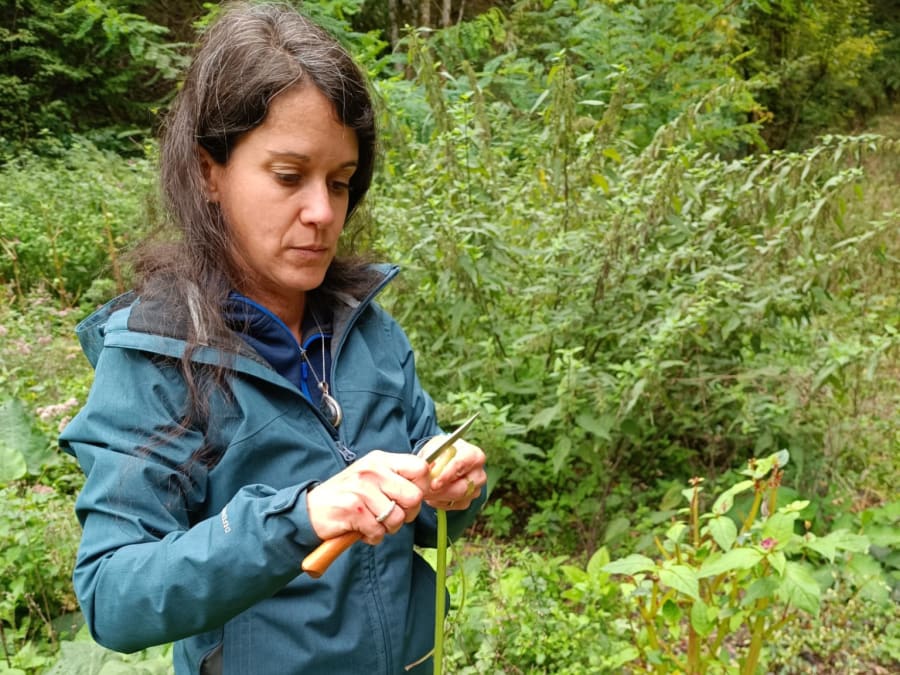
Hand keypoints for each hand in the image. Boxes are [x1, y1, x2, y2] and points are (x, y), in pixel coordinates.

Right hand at [306, 451, 429, 544]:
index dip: (422, 487)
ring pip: (397, 518)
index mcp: (380, 460)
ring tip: (371, 522)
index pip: (420, 468)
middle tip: (390, 515)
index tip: (409, 498)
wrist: (309, 510)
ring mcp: (362, 489)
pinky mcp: (353, 509)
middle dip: (407, 513)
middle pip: (414, 496)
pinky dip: (371, 537)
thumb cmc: (347, 496)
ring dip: (387, 528)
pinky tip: (360, 528)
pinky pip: (378, 531)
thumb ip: (396, 478)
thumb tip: (427, 487)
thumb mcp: (372, 477)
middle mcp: (372, 470)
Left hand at [423, 438, 486, 510]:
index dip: (446, 475)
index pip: (461, 465)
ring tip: (425, 491)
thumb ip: (432, 459)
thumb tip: (426, 470)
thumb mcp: (434, 449)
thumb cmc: (441, 452)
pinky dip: (440, 502)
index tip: (433, 484)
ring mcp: (476, 488)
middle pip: (462, 487)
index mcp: (474, 455)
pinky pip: (454, 505)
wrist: (446, 460)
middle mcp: (479, 473)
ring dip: (438, 497)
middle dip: (441, 491)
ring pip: (457, 498)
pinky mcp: (469, 500)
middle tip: (424, 491)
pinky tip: (432, 494)